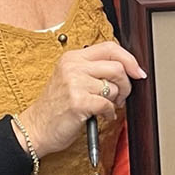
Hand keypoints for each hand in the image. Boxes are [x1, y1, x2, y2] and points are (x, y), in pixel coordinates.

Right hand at [19, 41, 143, 155]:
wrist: (36, 127)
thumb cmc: (56, 106)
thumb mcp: (71, 78)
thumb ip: (93, 69)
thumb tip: (127, 68)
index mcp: (72, 57)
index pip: (110, 47)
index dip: (129, 59)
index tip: (138, 72)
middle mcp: (73, 67)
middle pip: (117, 67)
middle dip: (126, 85)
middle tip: (120, 97)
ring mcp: (74, 83)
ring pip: (113, 87)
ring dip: (116, 101)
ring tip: (106, 107)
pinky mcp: (78, 102)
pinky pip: (107, 104)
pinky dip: (109, 113)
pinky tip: (102, 115)